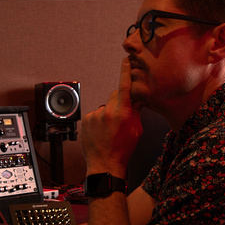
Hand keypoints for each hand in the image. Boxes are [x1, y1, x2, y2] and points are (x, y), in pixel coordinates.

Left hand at [80, 56, 143, 175]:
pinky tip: (101, 132)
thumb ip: (136, 112)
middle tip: (121, 118)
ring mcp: (95, 116)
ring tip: (109, 130)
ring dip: (108, 113)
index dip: (126, 71)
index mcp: (123, 113)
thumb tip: (138, 99)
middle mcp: (108, 111)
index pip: (125, 86)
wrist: (105, 165)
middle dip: (119, 102)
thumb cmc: (123, 150)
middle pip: (115, 95)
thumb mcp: (137, 130)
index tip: (126, 60)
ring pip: (105, 106)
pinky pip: (95, 114)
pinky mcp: (86, 120)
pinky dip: (98, 121)